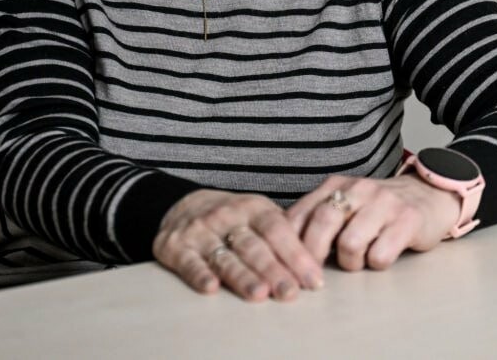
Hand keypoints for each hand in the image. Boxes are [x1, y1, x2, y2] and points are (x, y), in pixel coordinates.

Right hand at [152, 189, 323, 301]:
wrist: (184, 204)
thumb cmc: (233, 217)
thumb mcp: (260, 214)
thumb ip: (286, 234)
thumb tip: (320, 262)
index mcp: (254, 208)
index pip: (278, 230)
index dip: (297, 255)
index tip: (313, 280)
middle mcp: (228, 217)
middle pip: (254, 247)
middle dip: (273, 271)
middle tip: (290, 292)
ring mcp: (201, 231)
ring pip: (225, 257)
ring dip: (242, 276)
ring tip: (259, 293)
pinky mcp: (176, 247)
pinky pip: (189, 262)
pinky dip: (199, 274)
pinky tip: (212, 287)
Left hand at [286, 174, 461, 271]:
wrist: (428, 195)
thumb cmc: (378, 209)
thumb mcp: (345, 204)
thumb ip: (317, 217)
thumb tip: (280, 247)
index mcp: (336, 185)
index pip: (301, 213)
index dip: (289, 244)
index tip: (285, 266)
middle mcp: (358, 189)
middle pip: (322, 224)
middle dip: (313, 257)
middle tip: (314, 278)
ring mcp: (384, 203)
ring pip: (350, 243)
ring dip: (350, 263)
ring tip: (358, 261)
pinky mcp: (408, 220)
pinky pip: (380, 254)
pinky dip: (376, 264)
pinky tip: (381, 257)